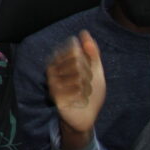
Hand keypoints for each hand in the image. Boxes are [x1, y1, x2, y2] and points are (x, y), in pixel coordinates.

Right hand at [47, 30, 104, 149]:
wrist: (85, 117)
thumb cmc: (90, 93)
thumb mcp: (95, 71)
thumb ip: (92, 53)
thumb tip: (85, 33)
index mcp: (63, 61)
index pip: (75, 50)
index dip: (86, 60)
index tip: (89, 69)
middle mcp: (55, 68)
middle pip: (76, 61)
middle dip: (87, 73)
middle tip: (86, 84)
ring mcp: (53, 81)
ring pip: (76, 74)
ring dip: (86, 85)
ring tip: (84, 91)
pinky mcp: (55, 93)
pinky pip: (73, 87)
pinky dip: (81, 93)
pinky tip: (80, 97)